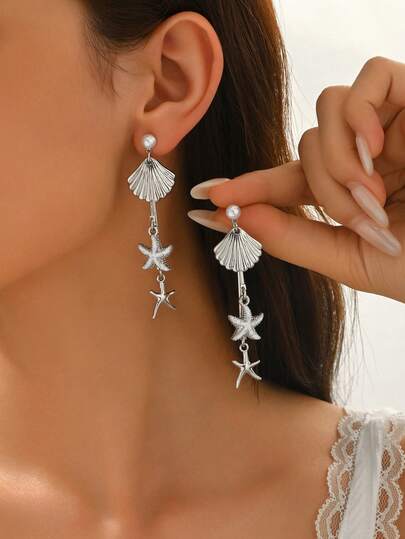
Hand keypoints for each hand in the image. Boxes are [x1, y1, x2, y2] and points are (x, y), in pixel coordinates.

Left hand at [188, 56, 404, 303]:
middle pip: (306, 148)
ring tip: (372, 187)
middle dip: (321, 184)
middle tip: (356, 214)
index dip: (245, 189)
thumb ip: (296, 239)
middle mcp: (365, 158)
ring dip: (339, 156)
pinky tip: (377, 146)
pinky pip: (370, 79)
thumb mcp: (354, 261)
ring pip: (328, 113)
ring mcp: (391, 127)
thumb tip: (237, 217)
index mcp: (350, 197)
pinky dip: (363, 113)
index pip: (285, 184)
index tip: (203, 201)